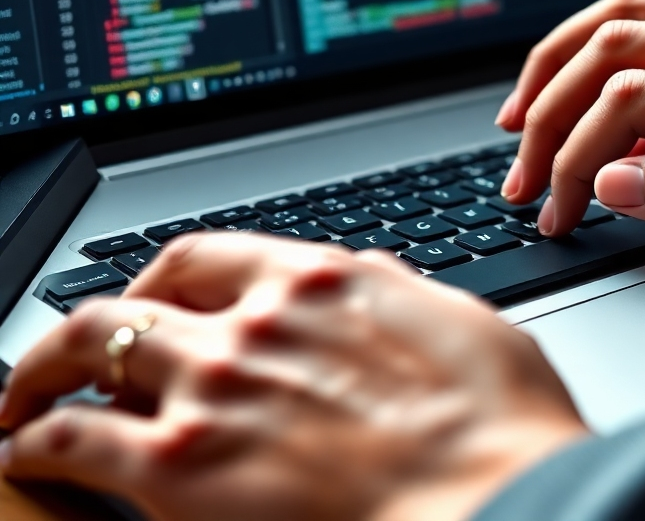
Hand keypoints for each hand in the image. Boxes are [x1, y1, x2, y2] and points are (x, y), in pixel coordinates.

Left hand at [0, 234, 585, 520]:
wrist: (494, 493)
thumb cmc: (496, 420)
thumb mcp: (456, 321)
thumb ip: (393, 294)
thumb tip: (368, 285)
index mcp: (318, 279)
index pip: (206, 253)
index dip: (162, 274)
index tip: (151, 294)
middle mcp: (253, 320)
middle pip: (133, 299)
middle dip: (89, 323)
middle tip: (70, 350)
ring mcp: (212, 388)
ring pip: (87, 352)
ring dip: (42, 375)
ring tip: (23, 401)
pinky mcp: (179, 470)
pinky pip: (72, 444)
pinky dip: (34, 446)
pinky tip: (22, 458)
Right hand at [497, 0, 644, 256]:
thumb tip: (608, 183)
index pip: (627, 101)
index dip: (575, 156)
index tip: (554, 208)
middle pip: (610, 43)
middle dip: (549, 102)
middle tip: (519, 160)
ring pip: (630, 14)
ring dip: (567, 56)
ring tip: (527, 103)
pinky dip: (613, 53)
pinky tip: (598, 88)